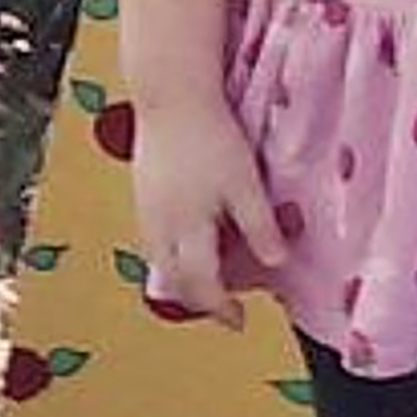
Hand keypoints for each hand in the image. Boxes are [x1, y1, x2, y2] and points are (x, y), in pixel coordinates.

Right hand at [129, 100, 280, 318]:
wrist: (170, 97)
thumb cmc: (210, 138)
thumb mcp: (244, 184)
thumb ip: (259, 226)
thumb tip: (276, 262)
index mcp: (188, 230)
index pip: (202, 286)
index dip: (221, 309)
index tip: (239, 320)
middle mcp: (161, 228)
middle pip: (174, 282)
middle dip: (198, 299)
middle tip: (224, 304)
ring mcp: (146, 211)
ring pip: (160, 262)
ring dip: (183, 277)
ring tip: (208, 274)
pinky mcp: (141, 194)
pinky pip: (153, 240)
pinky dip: (172, 253)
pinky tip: (190, 238)